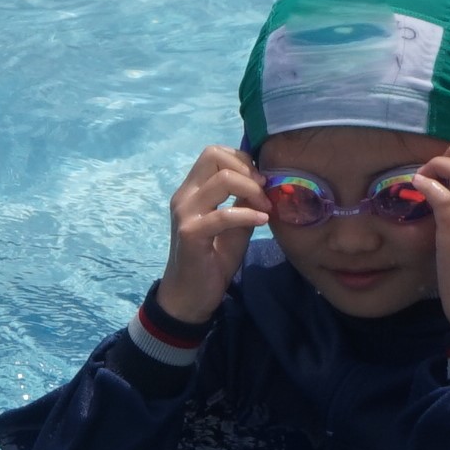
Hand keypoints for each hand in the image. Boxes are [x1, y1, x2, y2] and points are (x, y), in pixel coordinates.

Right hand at [156, 146, 268, 325]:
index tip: (259, 180)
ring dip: (252, 189)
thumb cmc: (212, 260)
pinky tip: (263, 221)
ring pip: (222, 179)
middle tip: (264, 190)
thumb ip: (244, 201)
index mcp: (192, 191)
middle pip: (213, 156)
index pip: (213, 153)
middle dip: (247, 168)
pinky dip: (248, 214)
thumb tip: (263, 181)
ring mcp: (185, 214)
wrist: (190, 295)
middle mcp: (184, 196)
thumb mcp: (234, 225)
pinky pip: (224, 214)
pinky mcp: (191, 233)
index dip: (241, 159)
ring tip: (265, 207)